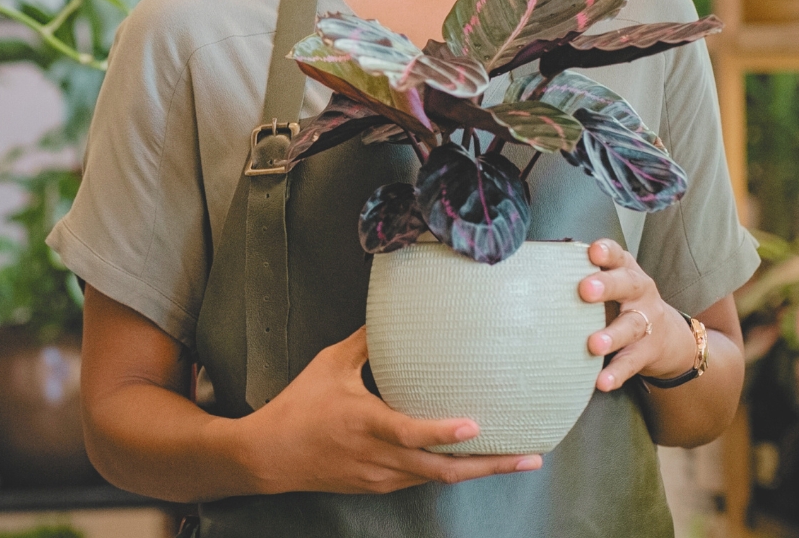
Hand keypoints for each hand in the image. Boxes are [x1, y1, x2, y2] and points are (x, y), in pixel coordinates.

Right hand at [237, 327, 542, 494]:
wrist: (269, 455)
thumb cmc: (300, 405)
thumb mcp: (330, 364)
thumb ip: (366, 342)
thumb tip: (395, 314)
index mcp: (367, 424)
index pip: (411, 433)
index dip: (443, 433)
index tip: (475, 426)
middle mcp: (379, 457)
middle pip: (442, 470)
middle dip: (490, 466)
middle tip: (528, 456)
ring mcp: (381, 476)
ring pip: (437, 478)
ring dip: (477, 471)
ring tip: (516, 458)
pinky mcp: (379, 485)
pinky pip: (421, 479)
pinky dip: (450, 470)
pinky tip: (470, 460)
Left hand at [579, 239, 697, 391]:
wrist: (667, 336)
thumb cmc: (624, 301)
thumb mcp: (612, 282)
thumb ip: (585, 274)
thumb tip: (537, 270)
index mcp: (626, 270)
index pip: (618, 256)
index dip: (607, 252)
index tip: (593, 251)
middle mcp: (640, 292)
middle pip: (627, 284)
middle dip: (607, 286)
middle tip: (586, 290)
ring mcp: (647, 322)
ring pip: (631, 326)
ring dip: (612, 335)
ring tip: (594, 345)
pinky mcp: (647, 351)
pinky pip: (631, 362)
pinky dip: (617, 372)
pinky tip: (602, 381)